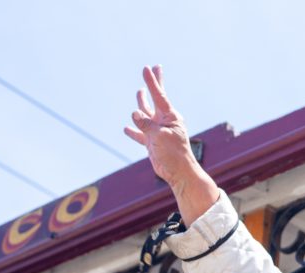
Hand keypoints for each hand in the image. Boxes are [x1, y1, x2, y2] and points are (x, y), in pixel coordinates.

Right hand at [124, 66, 219, 216]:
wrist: (178, 173)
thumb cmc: (174, 154)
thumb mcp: (160, 137)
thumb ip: (146, 124)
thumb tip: (134, 114)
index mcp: (170, 117)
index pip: (159, 95)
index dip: (152, 81)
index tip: (147, 68)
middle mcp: (164, 121)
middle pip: (155, 98)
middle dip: (154, 84)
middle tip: (154, 68)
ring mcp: (158, 131)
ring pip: (146, 114)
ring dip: (142, 103)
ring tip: (139, 92)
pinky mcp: (152, 143)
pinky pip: (140, 134)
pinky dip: (133, 131)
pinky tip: (126, 128)